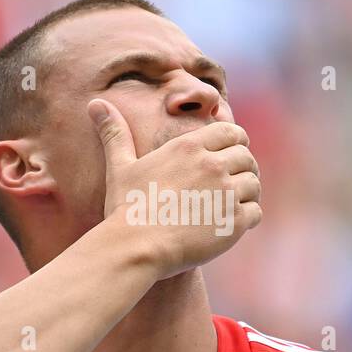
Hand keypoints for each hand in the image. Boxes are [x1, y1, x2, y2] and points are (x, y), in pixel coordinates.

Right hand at [88, 99, 261, 279]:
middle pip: (246, 157)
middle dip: (243, 168)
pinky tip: (231, 224)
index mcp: (189, 146)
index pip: (231, 132)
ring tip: (232, 204)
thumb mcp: (120, 167)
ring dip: (247, 193)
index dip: (235, 142)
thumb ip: (115, 133)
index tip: (230, 154)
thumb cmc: (127, 208)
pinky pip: (255, 212)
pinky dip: (248, 218)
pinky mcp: (234, 221)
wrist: (136, 247)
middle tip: (232, 183)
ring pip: (254, 184)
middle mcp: (212, 165)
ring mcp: (226, 193)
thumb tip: (95, 104)